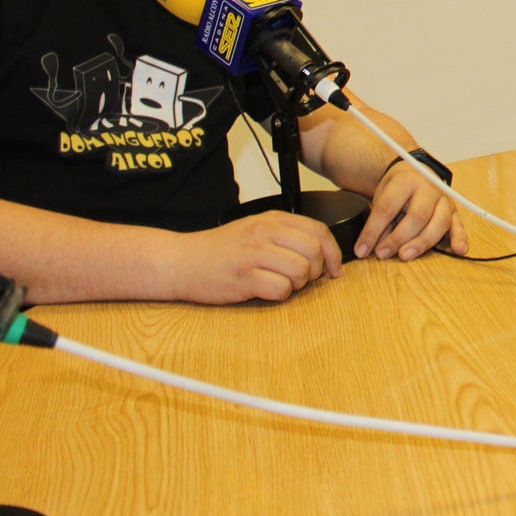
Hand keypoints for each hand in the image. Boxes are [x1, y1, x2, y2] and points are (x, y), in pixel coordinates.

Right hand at [168, 211, 342, 303]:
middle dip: (315, 272)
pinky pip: (280, 289)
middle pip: (313, 252)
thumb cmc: (220, 250)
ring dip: (297, 284)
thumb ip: (286, 235)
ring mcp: (254, 254)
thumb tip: (322, 252)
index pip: (318, 231)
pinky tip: (266, 291)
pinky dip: (280, 295)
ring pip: (300, 271)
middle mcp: (265, 232)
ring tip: (281, 284)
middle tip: (302, 280)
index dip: (333, 253)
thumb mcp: (255, 230)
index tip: (333, 269)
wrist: (181, 261)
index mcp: (272, 219)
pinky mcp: (244, 277)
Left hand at [356, 159, 463, 259]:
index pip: (387, 208)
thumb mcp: (382, 195)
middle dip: (398, 238)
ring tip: (406, 255)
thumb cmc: (397, 187)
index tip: (361, 250)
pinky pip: (459, 225)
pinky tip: (459, 250)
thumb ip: (381, 221)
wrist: (416, 171)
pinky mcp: (454, 210)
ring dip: (422, 243)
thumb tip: (373, 247)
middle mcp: (428, 188)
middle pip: (417, 216)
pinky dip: (460, 239)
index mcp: (405, 181)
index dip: (372, 231)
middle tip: (383, 253)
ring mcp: (444, 199)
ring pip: (439, 222)